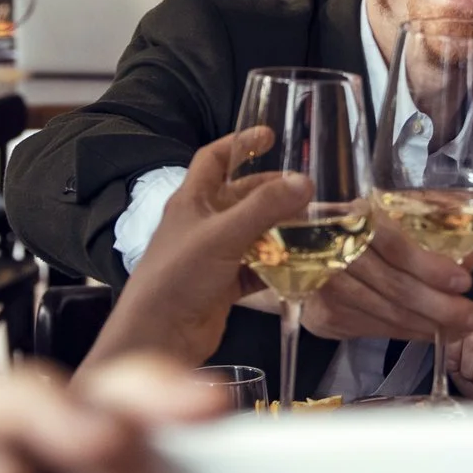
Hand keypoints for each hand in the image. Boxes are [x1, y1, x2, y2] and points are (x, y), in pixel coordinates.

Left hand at [83, 129, 313, 374]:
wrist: (159, 336)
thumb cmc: (179, 276)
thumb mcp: (223, 234)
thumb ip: (264, 207)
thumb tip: (304, 181)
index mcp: (191, 201)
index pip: (213, 159)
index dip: (239, 143)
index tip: (269, 135)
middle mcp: (201, 224)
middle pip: (241, 198)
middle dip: (272, 192)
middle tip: (306, 190)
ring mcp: (212, 256)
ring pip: (252, 233)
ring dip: (280, 230)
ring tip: (313, 226)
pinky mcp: (223, 285)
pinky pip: (256, 269)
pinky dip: (277, 266)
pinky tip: (302, 265)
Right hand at [300, 221, 472, 343]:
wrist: (288, 250)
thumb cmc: (347, 227)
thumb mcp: (380, 216)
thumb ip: (423, 233)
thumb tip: (468, 260)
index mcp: (350, 218)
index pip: (395, 246)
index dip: (431, 266)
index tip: (464, 281)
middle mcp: (332, 256)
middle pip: (395, 288)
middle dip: (440, 306)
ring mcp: (324, 292)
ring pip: (389, 315)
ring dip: (429, 325)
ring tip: (461, 327)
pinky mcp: (323, 319)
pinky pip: (377, 330)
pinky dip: (409, 332)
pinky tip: (431, 331)